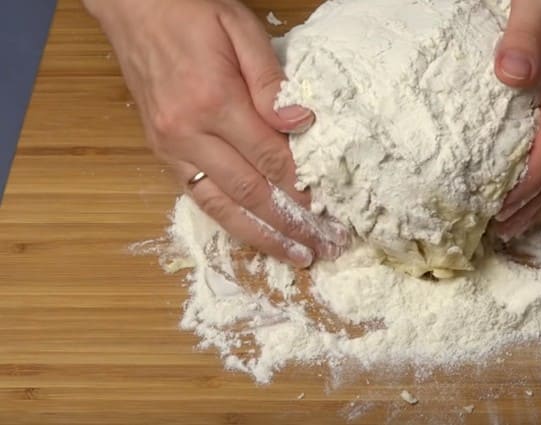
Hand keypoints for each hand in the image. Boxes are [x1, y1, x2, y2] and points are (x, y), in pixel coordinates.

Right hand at [84, 0, 346, 266]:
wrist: (132, 8)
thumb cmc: (190, 12)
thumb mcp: (239, 29)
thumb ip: (271, 80)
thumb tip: (302, 122)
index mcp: (213, 101)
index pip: (269, 158)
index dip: (301, 187)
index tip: (328, 209)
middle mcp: (188, 134)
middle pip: (249, 192)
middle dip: (289, 224)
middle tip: (321, 246)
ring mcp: (170, 148)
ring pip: (222, 206)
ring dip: (261, 235)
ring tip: (293, 255)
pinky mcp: (161, 153)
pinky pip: (199, 197)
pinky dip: (230, 221)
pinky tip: (254, 235)